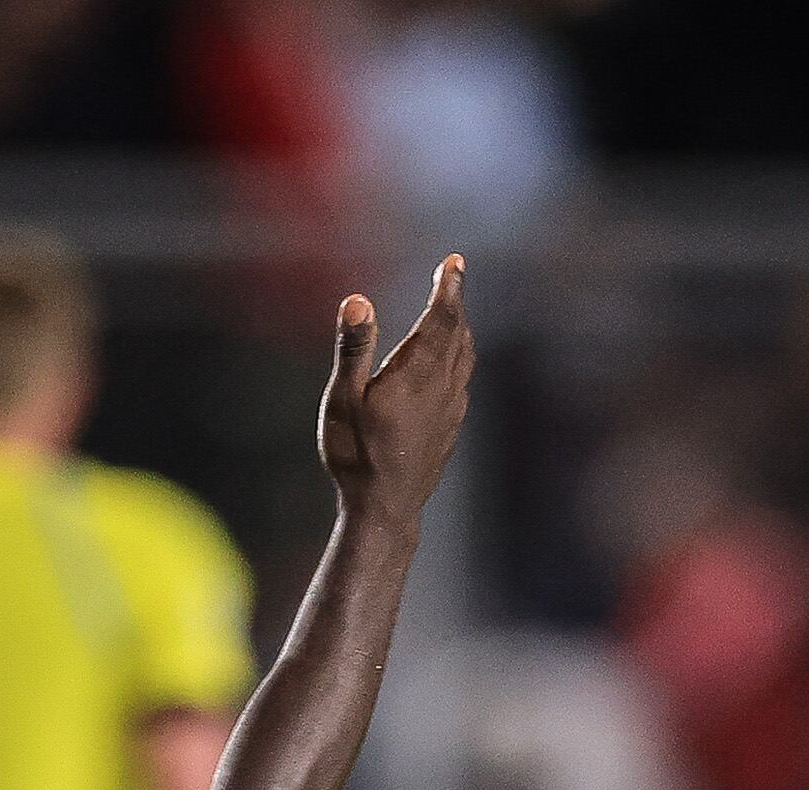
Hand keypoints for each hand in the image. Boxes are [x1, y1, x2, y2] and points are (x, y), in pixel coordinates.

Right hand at [317, 256, 471, 532]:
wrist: (385, 509)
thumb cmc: (356, 454)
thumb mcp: (343, 399)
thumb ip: (353, 348)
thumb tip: (357, 301)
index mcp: (417, 373)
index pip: (442, 318)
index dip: (449, 287)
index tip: (455, 262)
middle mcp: (442, 387)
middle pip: (458, 334)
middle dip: (455, 304)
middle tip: (452, 278)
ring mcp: (450, 411)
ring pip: (465, 359)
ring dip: (461, 331)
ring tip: (454, 316)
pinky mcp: (450, 431)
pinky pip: (462, 384)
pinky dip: (460, 362)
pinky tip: (450, 368)